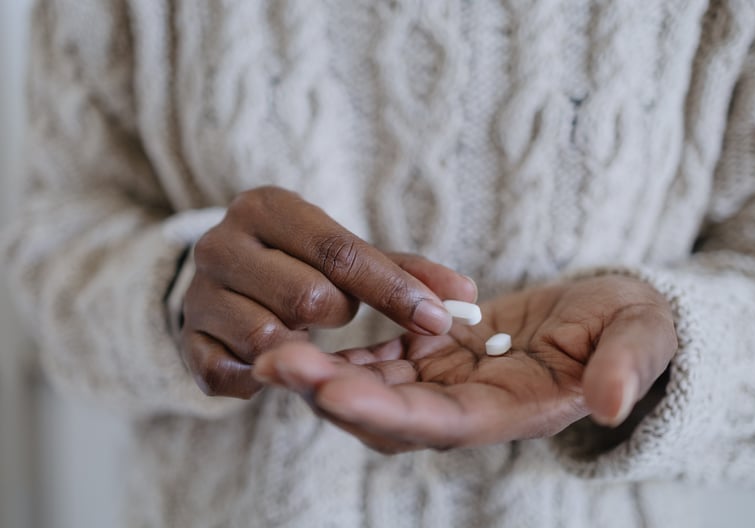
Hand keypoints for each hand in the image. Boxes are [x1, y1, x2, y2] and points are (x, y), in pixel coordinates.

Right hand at [180, 186, 476, 398]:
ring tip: (301, 330)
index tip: (441, 320)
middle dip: (339, 314)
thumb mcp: (345, 254)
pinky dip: (261, 378)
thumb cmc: (298, 263)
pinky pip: (231, 376)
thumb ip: (403, 271)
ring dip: (302, 346)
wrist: (225, 280)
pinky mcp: (186, 341)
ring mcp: (197, 294)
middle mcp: (221, 243)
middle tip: (335, 311)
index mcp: (266, 207)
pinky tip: (273, 361)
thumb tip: (466, 296)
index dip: (394, 290)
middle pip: (309, 297)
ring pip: (270, 340)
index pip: (340, 252)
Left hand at [252, 275, 676, 452]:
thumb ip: (626, 369)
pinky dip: (343, 352)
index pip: (442, 425)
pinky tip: (302, 333)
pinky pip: (381, 361)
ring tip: (266, 347)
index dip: (386, 412)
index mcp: (515, 412)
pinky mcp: (437, 357)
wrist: (611, 316)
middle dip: (328, 392)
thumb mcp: (641, 337)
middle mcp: (471, 410)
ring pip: (373, 389)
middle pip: (388, 414)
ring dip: (320, 372)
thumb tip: (611, 405)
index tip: (331, 392)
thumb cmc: (632, 327)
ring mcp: (449, 385)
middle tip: (270, 362)